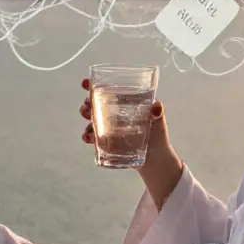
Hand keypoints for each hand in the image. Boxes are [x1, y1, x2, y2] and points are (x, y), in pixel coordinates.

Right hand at [80, 78, 183, 206]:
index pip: (108, 90)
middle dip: (86, 103)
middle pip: (95, 103)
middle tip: (86, 108)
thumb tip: (156, 107)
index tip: (84, 83)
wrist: (155, 160)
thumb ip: (158, 113)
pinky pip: (93, 136)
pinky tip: (88, 138)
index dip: (93, 85)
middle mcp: (115, 113)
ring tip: (88, 125)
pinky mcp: (107, 142)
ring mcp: (110, 127)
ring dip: (86, 120)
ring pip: (92, 119)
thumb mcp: (159, 122)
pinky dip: (87, 136)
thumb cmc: (158, 136)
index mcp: (125, 103)